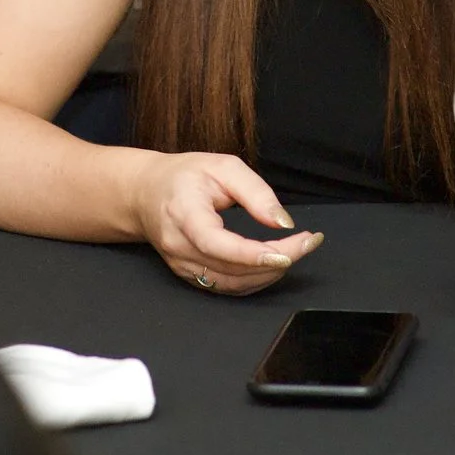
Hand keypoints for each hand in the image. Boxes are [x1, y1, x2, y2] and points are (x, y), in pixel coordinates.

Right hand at [131, 153, 323, 295]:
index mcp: (183, 214)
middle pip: (231, 268)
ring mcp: (182, 266)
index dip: (253, 254)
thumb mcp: (223, 167)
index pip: (217, 244)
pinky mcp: (189, 276)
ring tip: (295, 251)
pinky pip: (226, 287)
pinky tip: (273, 264)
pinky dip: (254, 279)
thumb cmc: (184, 176)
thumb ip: (255, 192)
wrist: (146, 193)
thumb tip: (283, 222)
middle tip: (307, 242)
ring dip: (269, 274)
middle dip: (276, 261)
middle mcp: (179, 246)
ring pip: (231, 284)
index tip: (289, 251)